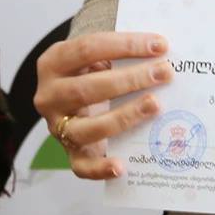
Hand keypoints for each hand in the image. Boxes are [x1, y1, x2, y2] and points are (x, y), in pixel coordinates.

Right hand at [31, 31, 171, 180]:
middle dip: (131, 79)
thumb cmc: (90, 73)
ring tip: (155, 105)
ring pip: (89, 126)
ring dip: (125, 116)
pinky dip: (100, 168)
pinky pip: (82, 167)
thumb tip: (162, 52)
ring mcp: (58, 127)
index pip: (88, 48)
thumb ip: (119, 54)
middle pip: (88, 87)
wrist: (70, 99)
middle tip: (164, 73)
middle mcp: (50, 95)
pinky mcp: (70, 154)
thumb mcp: (95, 57)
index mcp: (53, 62)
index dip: (125, 45)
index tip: (159, 45)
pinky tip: (121, 166)